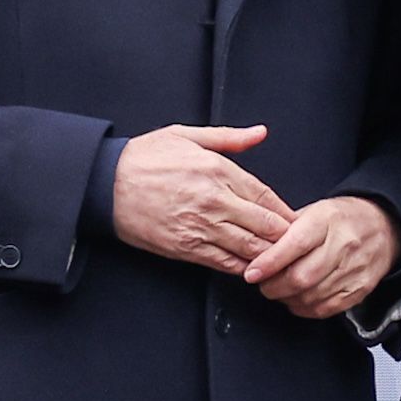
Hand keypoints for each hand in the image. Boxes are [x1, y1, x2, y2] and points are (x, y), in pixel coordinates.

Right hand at [111, 123, 290, 271]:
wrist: (102, 184)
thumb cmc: (143, 158)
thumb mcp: (185, 135)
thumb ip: (228, 137)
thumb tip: (260, 133)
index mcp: (217, 170)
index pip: (265, 195)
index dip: (285, 211)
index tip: (296, 220)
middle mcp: (213, 200)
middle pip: (264, 224)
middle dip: (284, 235)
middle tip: (298, 243)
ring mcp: (199, 226)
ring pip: (248, 246)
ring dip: (268, 254)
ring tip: (282, 259)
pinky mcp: (184, 247)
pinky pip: (223, 262)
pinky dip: (242, 267)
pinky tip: (253, 268)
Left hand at [243, 196, 400, 321]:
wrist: (384, 227)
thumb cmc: (341, 219)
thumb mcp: (313, 212)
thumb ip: (284, 232)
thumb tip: (255, 253)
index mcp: (327, 220)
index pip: (295, 245)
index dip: (270, 262)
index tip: (252, 273)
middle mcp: (344, 244)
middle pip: (301, 277)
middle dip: (274, 286)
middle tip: (263, 284)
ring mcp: (355, 269)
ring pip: (311, 296)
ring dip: (287, 298)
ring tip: (281, 290)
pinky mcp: (361, 289)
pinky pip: (325, 308)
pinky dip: (305, 308)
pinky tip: (299, 298)